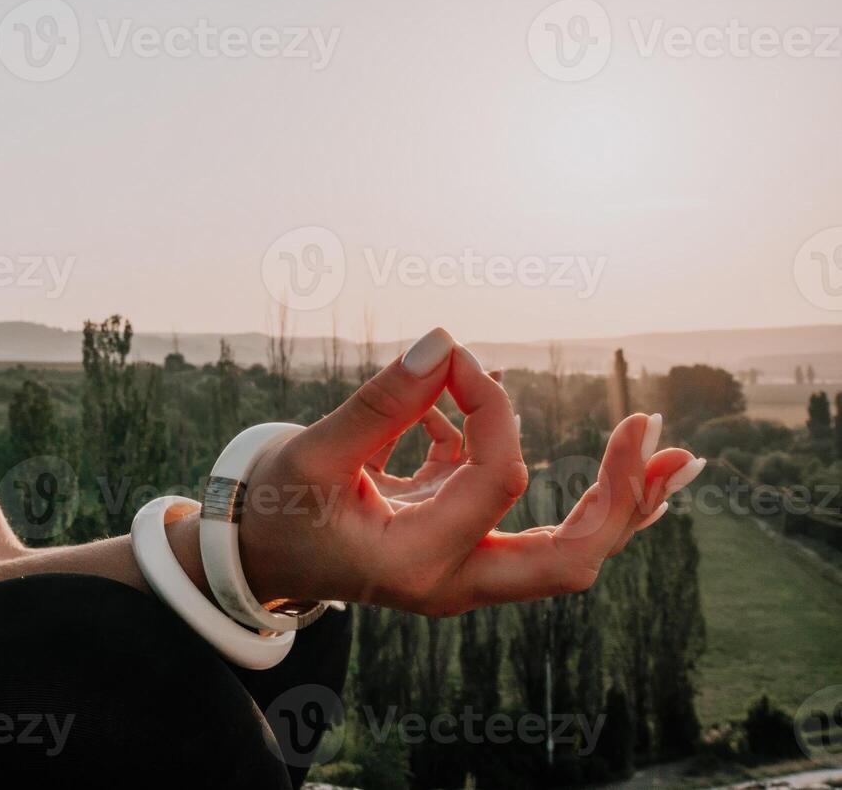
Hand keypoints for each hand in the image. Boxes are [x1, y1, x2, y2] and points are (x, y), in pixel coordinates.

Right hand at [237, 328, 696, 616]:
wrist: (253, 554)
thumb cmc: (275, 506)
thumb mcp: (315, 453)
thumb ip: (379, 399)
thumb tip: (444, 338)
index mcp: (416, 566)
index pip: (494, 479)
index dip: (490, 407)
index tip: (457, 357)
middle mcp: (452, 583)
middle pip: (572, 559)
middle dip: (622, 496)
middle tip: (660, 434)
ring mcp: (462, 572)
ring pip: (568, 552)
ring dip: (618, 501)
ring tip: (668, 451)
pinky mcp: (458, 547)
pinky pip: (527, 521)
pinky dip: (554, 478)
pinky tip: (530, 422)